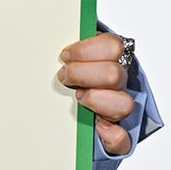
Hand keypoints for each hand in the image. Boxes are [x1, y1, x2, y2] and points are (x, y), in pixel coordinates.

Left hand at [58, 34, 134, 155]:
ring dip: (97, 101)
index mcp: (109, 58)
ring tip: (78, 99)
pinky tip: (98, 128)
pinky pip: (124, 140)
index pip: (113, 45)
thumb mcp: (63, 55)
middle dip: (83, 74)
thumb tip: (46, 29)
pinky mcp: (117, 135)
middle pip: (114, 74)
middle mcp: (118, 83)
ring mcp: (119, 109)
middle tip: (64, 77)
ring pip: (124, 104)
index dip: (87, 51)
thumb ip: (64, 47)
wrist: (58, 111)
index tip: (65, 56)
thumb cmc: (60, 76)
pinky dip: (112, 136)